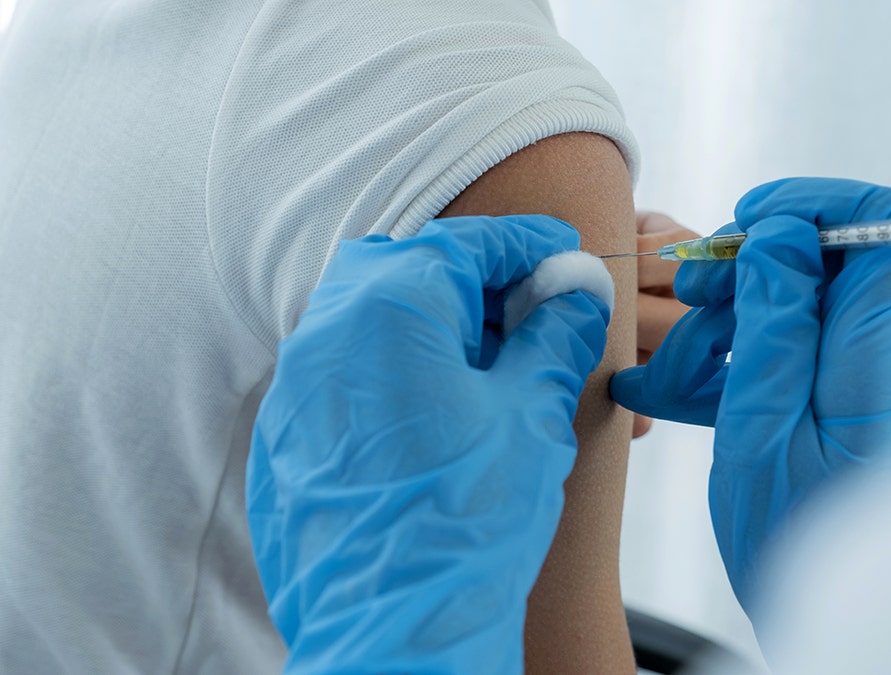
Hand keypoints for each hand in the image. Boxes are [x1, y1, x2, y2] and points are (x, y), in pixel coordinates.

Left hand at [247, 215, 610, 673]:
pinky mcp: (286, 439)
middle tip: (523, 309)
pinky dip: (389, 368)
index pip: (463, 244)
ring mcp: (295, 390)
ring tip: (486, 366)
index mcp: (389, 309)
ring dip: (427, 321)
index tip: (560, 253)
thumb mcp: (530, 415)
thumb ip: (553, 338)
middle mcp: (326, 335)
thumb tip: (575, 296)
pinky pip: (339, 373)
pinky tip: (435, 413)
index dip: (523, 242)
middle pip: (403, 267)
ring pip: (365, 318)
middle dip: (467, 276)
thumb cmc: (467, 522)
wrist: (396, 631)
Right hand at [611, 178, 890, 612]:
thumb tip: (784, 235)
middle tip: (688, 303)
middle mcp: (872, 355)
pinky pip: (780, 347)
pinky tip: (676, 392)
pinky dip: (726, 360)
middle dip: (745, 268)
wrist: (823, 609)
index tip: (749, 225)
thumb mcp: (761, 429)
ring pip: (789, 301)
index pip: (885, 227)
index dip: (815, 205)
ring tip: (664, 375)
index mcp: (869, 359)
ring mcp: (850, 374)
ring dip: (720, 323)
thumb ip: (776, 325)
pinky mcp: (828, 395)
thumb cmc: (791, 537)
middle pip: (821, 258)